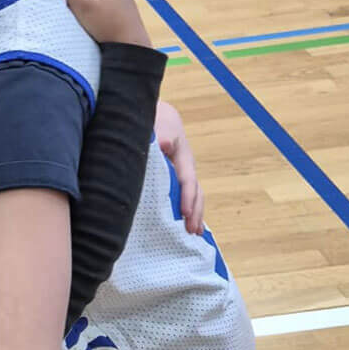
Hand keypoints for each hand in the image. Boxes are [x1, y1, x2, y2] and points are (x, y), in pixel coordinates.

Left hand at [156, 100, 205, 234]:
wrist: (154, 115)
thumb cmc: (155, 120)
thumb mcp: (159, 124)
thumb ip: (162, 134)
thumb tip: (166, 144)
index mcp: (182, 156)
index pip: (187, 179)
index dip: (187, 197)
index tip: (184, 214)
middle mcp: (184, 167)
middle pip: (195, 192)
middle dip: (195, 212)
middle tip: (192, 231)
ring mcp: (180, 174)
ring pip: (191, 196)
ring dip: (194, 214)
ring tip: (194, 234)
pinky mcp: (172, 178)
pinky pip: (180, 196)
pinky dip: (185, 211)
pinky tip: (183, 225)